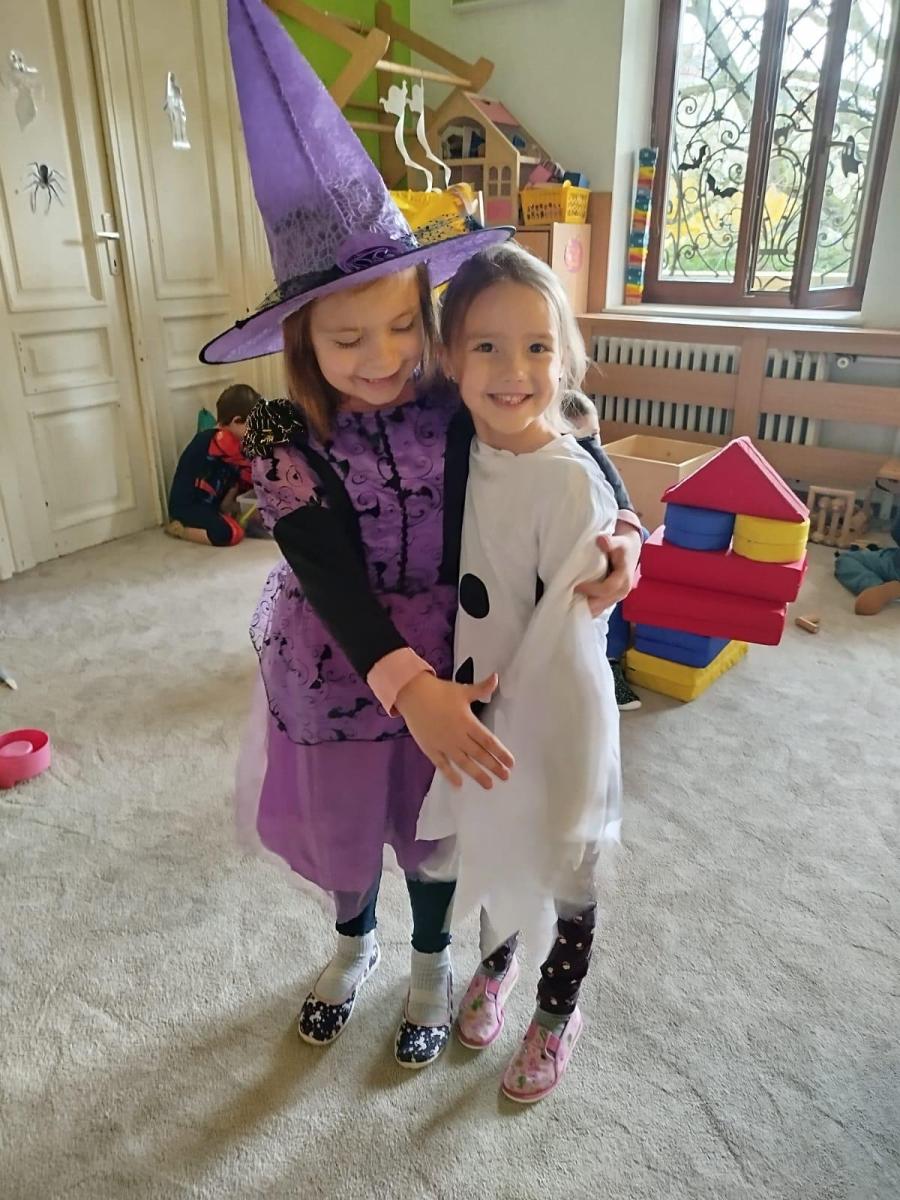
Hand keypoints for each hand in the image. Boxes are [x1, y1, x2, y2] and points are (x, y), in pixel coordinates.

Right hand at [395, 672, 513, 790]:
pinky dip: (450, 775)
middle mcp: (458, 736)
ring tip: (489, 785)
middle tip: (505, 777)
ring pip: (464, 763)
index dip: (500, 752)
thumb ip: (481, 689)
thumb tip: (496, 678)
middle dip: (494, 766)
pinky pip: (442, 765)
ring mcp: (444, 745)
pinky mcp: (431, 749)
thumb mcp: (463, 690)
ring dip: (477, 775)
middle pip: (479, 754)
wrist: (413, 695)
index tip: (510, 763)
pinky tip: (459, 785)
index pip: (488, 741)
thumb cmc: (440, 691)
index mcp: (468, 722)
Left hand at [576, 523, 641, 614]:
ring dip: (586, 608)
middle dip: (586, 604)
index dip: (592, 589)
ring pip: (600, 608)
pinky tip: (575, 608)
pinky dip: (588, 608)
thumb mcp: (619, 542)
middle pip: (602, 603)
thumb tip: (601, 540)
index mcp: (624, 579)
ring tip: (569, 606)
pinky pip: (599, 607)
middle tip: (568, 601)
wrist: (630, 552)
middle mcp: (622, 591)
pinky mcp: (611, 598)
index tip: (577, 586)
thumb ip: (610, 542)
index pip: (607, 589)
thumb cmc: (623, 547)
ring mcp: (616, 597)